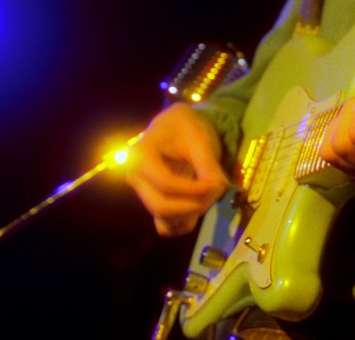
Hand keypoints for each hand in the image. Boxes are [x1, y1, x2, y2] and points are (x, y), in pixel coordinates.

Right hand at [124, 102, 229, 236]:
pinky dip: (185, 223)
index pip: (165, 184)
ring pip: (165, 220)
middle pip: (161, 206)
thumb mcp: (199, 137)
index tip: (218, 183)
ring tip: (209, 193)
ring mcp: (143, 194)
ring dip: (192, 214)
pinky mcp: (154, 205)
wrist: (177, 127)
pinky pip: (167, 227)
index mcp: (140, 156)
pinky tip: (199, 203)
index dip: (193, 189)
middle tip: (215, 191)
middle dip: (193, 205)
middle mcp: (136, 178)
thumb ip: (207, 163)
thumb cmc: (186, 127)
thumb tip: (218, 187)